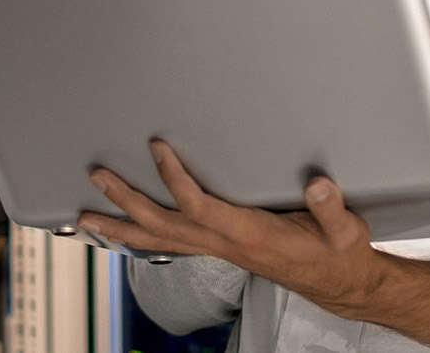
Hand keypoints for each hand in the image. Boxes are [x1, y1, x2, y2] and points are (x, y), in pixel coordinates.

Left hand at [78, 140, 390, 317]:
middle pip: (163, 225)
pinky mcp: (217, 249)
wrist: (336, 282)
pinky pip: (169, 245)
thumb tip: (317, 184)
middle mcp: (226, 245)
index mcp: (250, 235)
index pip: (200, 206)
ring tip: (85, 215)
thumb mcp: (344, 231)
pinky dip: (139, 237)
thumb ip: (330, 207)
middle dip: (126, 202)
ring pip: (159, 240)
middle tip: (97, 178)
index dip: (174, 179)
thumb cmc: (336, 253)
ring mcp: (217, 250)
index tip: (157, 148)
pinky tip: (120, 229)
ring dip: (120, 226)